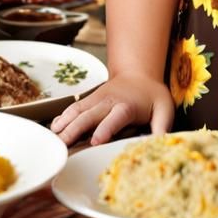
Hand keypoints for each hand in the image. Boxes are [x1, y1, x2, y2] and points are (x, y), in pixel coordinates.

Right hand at [50, 73, 174, 145]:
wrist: (138, 73)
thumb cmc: (152, 95)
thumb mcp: (164, 108)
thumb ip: (162, 126)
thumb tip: (161, 144)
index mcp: (127, 105)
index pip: (115, 117)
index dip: (106, 128)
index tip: (95, 141)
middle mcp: (109, 101)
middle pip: (90, 115)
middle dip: (75, 129)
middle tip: (63, 145)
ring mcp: (97, 99)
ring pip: (78, 111)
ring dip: (65, 124)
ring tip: (52, 140)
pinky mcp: (89, 100)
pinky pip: (74, 108)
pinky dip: (63, 117)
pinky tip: (54, 129)